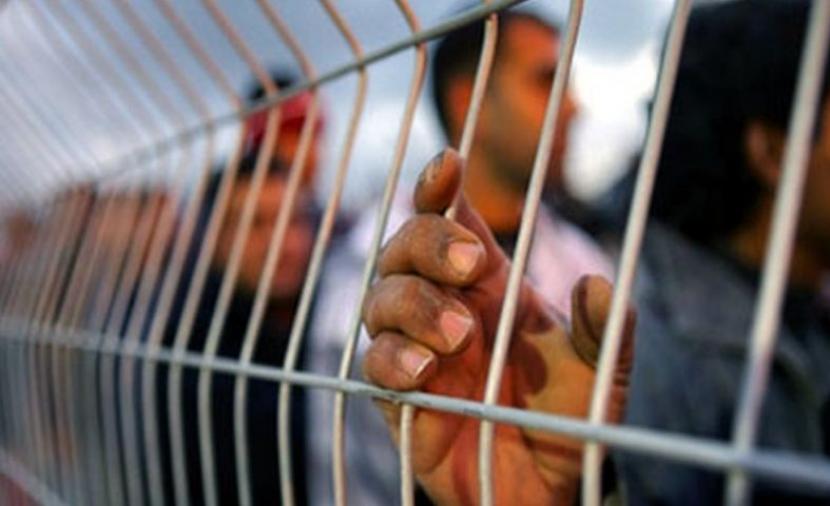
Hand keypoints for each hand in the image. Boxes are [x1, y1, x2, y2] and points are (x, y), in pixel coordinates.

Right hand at [362, 149, 634, 504]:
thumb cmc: (569, 417)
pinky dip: (391, 358)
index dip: (440, 188)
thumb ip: (605, 329)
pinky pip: (373, 363)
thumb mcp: (602, 371)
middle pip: (405, 247)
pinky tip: (424, 372)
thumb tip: (597, 284)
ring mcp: (416, 348)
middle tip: (472, 264)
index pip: (450, 219)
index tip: (449, 167)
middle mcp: (444, 305)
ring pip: (380, 298)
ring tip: (460, 336)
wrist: (547, 489)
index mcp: (489, 284)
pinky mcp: (397, 397)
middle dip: (429, 243)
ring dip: (415, 304)